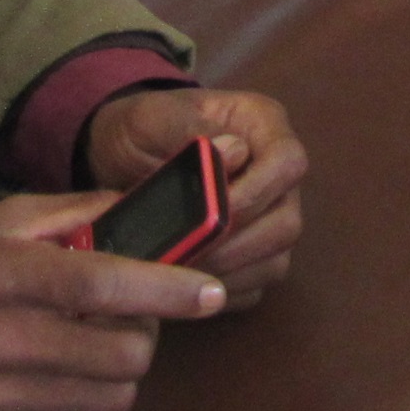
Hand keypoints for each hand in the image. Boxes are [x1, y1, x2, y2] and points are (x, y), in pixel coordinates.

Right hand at [0, 192, 223, 410]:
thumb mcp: (3, 222)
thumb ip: (80, 212)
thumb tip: (148, 209)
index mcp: (7, 273)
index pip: (107, 285)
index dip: (169, 291)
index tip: (210, 293)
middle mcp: (0, 337)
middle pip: (123, 355)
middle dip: (141, 336)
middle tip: (125, 321)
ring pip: (108, 402)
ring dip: (115, 377)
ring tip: (90, 352)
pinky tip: (57, 385)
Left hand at [83, 86, 308, 306]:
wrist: (121, 155)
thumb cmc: (141, 128)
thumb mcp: (152, 117)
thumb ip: (188, 130)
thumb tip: (233, 153)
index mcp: (263, 127)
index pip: (288, 162)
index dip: (257, 193)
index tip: (210, 212)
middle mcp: (276, 175)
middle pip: (288, 221)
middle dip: (239, 244)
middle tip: (190, 252)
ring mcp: (268, 218)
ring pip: (276, 259)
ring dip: (230, 273)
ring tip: (182, 272)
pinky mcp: (251, 255)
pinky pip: (254, 286)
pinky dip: (222, 293)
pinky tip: (186, 286)